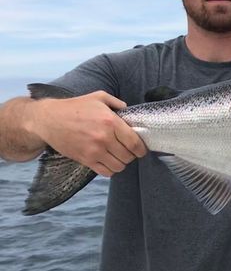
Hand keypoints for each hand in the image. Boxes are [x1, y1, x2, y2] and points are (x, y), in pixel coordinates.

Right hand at [28, 91, 147, 176]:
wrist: (48, 119)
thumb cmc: (74, 107)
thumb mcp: (98, 97)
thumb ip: (117, 103)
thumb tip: (128, 111)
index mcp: (111, 122)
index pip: (134, 143)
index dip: (141, 149)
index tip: (141, 150)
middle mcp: (104, 138)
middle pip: (128, 156)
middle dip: (131, 155)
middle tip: (128, 151)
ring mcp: (94, 151)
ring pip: (119, 166)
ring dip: (121, 163)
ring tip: (118, 156)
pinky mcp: (85, 160)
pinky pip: (106, 172)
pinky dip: (110, 170)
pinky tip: (108, 162)